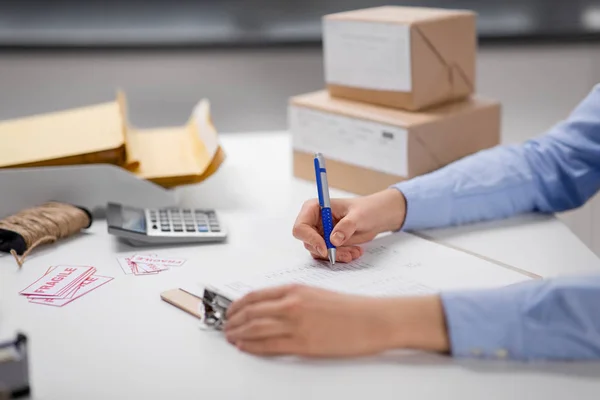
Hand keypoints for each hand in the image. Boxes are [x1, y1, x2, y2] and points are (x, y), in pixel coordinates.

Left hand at [225, 284, 448, 356]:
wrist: (372, 319)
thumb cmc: (350, 308)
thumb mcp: (317, 294)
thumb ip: (293, 299)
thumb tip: (271, 309)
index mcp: (295, 289)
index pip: (255, 296)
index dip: (237, 304)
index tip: (229, 310)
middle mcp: (291, 304)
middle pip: (251, 312)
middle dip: (233, 319)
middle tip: (225, 325)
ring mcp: (296, 324)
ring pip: (255, 328)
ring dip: (238, 332)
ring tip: (229, 336)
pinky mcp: (302, 344)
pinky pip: (269, 345)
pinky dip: (252, 346)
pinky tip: (244, 347)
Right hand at [293, 189, 406, 262]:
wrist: (376, 216)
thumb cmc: (366, 209)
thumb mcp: (358, 216)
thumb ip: (346, 226)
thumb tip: (333, 240)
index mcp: (314, 208)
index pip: (301, 227)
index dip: (310, 239)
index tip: (325, 249)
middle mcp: (313, 221)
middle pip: (309, 242)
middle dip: (327, 250)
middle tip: (346, 254)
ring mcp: (320, 233)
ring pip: (319, 252)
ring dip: (336, 255)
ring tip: (354, 252)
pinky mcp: (327, 243)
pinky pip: (328, 255)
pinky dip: (340, 256)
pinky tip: (354, 252)